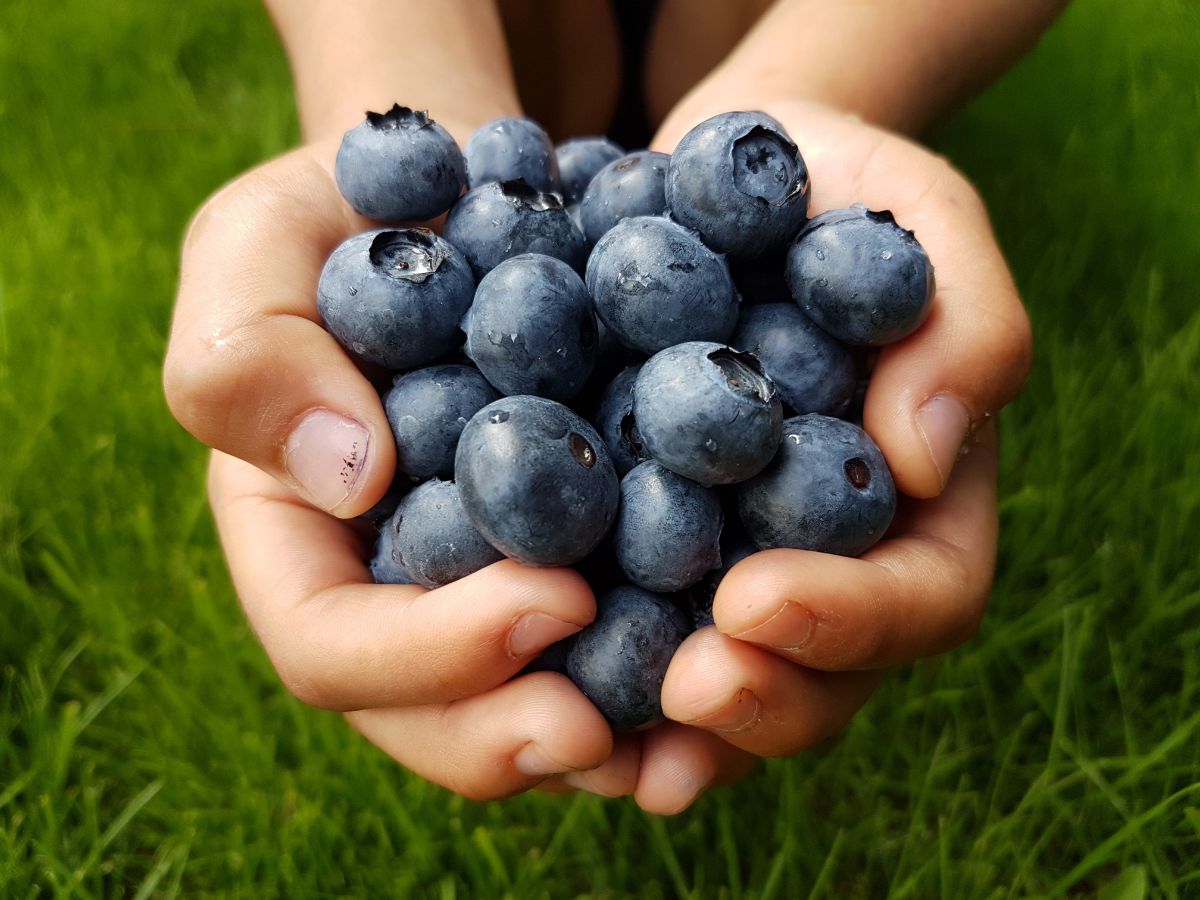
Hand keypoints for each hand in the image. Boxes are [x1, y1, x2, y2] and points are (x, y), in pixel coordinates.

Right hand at [165, 137, 635, 801]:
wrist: (471, 194)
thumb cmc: (351, 212)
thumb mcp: (260, 244)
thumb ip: (250, 357)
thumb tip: (349, 481)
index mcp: (302, 541)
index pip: (333, 646)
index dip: (430, 657)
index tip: (554, 603)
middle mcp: (396, 590)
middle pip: (433, 717)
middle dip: (515, 734)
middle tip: (610, 730)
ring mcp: (491, 585)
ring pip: (534, 706)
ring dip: (612, 740)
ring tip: (696, 728)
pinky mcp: (586, 557)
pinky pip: (625, 642)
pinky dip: (676, 669)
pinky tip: (747, 658)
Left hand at [638, 94, 1031, 794]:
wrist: (712, 179)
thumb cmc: (833, 187)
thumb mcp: (919, 213)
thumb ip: (964, 321)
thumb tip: (925, 458)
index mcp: (916, 502)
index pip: (923, 597)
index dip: (851, 620)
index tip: (754, 599)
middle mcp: (829, 559)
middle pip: (826, 677)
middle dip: (763, 699)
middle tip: (684, 693)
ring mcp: (734, 564)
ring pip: (727, 686)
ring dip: (672, 732)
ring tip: (603, 747)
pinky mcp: (641, 548)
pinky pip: (627, 635)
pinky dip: (587, 680)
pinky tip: (528, 690)